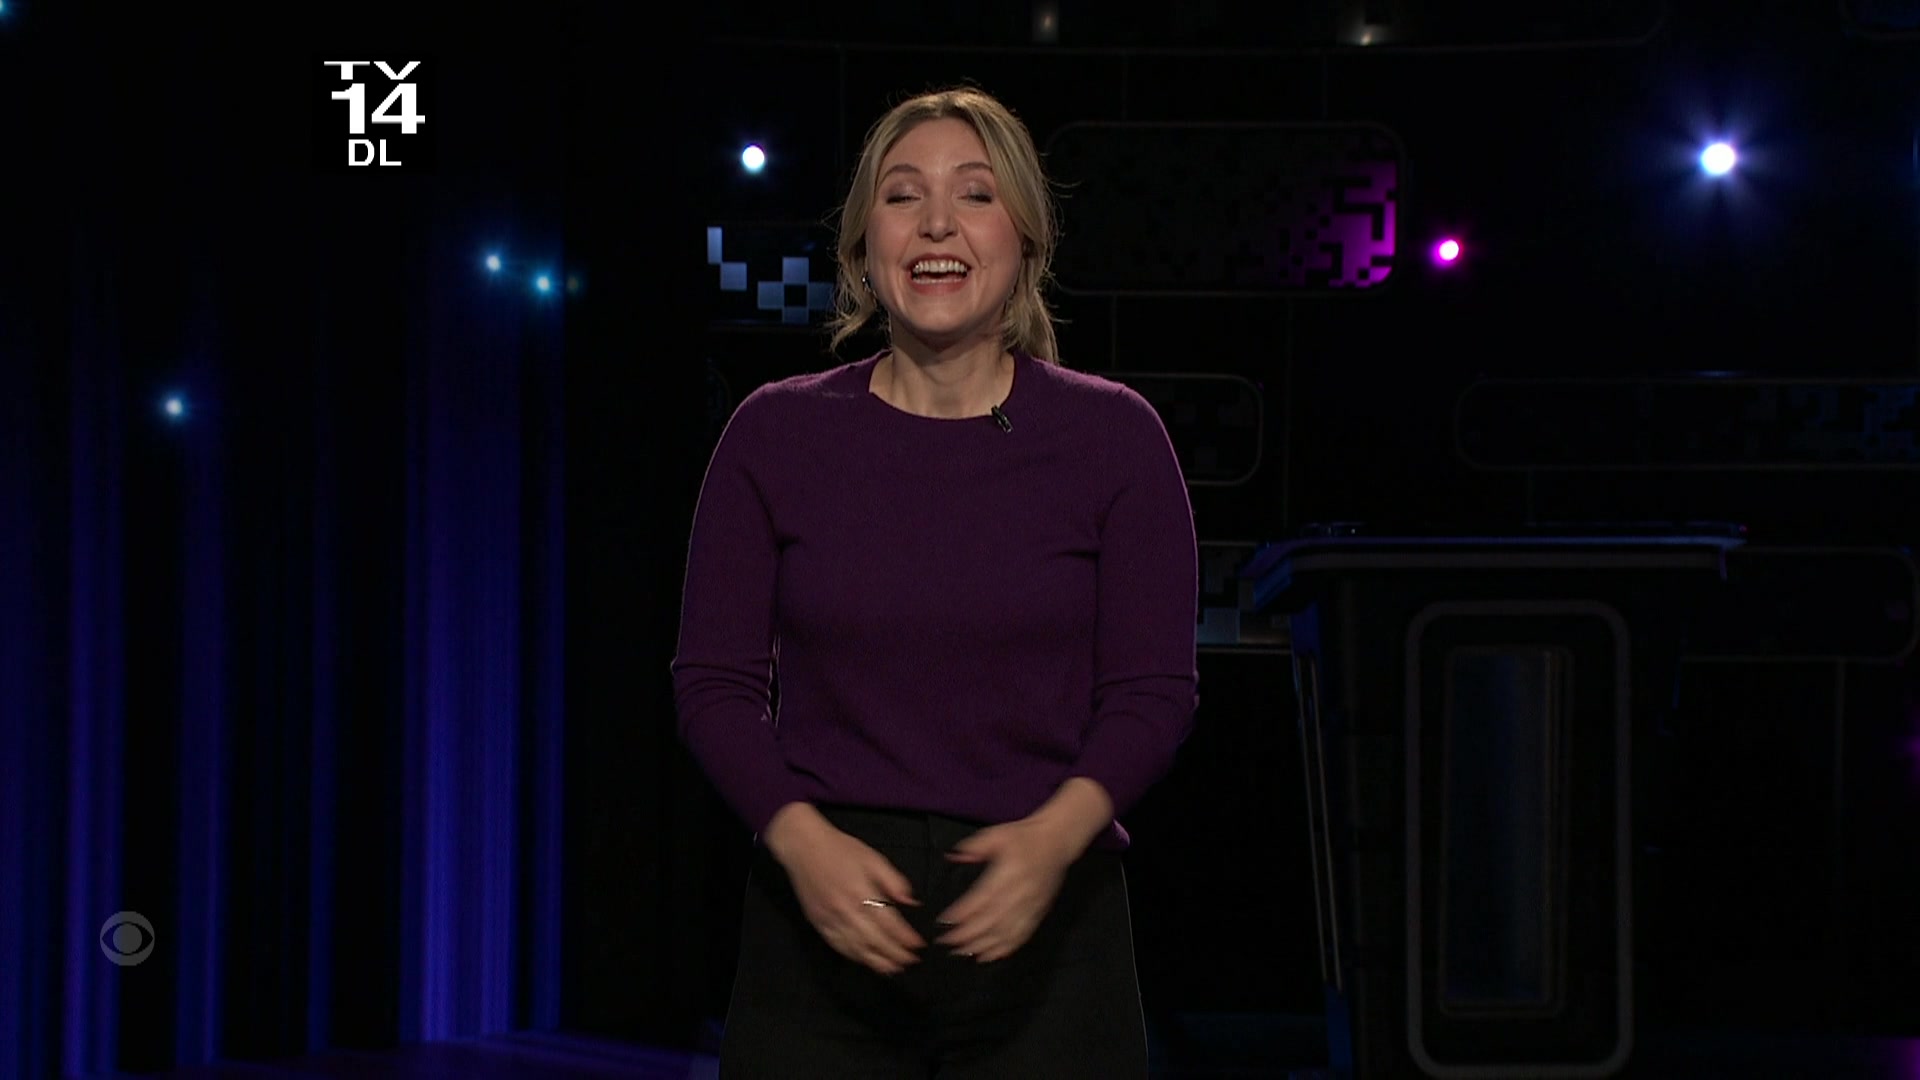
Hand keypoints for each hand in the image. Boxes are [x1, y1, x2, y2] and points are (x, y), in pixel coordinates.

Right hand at [763, 803, 924, 975]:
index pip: (888, 922)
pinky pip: (837, 945)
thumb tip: (910, 902)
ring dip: (875, 961)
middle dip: (894, 954)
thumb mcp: (873, 858)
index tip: (918, 946)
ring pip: (856, 948)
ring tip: (892, 970)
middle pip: (874, 940)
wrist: (803, 847)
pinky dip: (853, 956)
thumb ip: (893, 881)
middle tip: (910, 962)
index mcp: (861, 892)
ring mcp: (830, 920)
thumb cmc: (840, 849)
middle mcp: (846, 910)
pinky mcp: (818, 924)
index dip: (904, 937)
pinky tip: (864, 961)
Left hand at [936, 778, 1112, 963]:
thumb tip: (952, 857)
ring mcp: (1031, 906)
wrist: (1057, 841)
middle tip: (947, 943)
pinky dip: (1005, 949)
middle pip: (992, 921)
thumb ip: (974, 847)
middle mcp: (1020, 893)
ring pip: (1006, 933)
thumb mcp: (997, 834)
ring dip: (983, 946)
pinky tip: (990, 956)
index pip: (982, 899)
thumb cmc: (1023, 837)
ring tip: (963, 953)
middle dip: (968, 935)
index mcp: (1008, 873)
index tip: (944, 922)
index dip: (963, 913)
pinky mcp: (1039, 913)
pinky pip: (1022, 936)